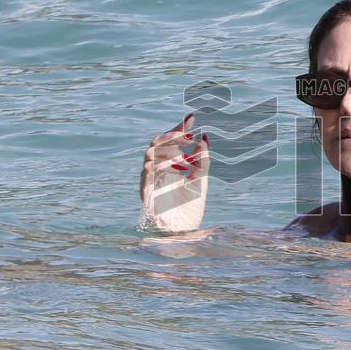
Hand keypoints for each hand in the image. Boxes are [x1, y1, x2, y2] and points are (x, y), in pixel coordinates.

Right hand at [139, 113, 209, 232]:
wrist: (182, 232)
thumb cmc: (189, 209)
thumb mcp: (200, 181)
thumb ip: (202, 160)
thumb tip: (205, 137)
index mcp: (169, 166)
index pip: (171, 142)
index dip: (180, 129)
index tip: (193, 117)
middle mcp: (157, 170)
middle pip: (156, 143)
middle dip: (172, 135)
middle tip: (188, 134)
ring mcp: (150, 179)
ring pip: (150, 153)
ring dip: (168, 150)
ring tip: (184, 155)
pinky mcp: (145, 191)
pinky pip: (147, 172)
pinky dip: (162, 165)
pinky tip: (178, 166)